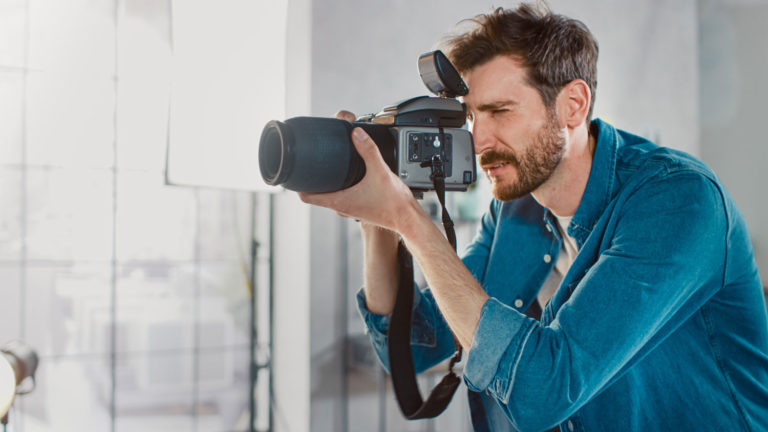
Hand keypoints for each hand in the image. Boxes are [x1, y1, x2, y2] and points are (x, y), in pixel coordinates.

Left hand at [298, 111, 422, 233]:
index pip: (306, 196)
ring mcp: (349, 208)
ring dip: (325, 183)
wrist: (407, 218)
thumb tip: (356, 133)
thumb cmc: (394, 203)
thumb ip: (368, 150)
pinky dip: (338, 187)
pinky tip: (347, 176)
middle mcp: (340, 207)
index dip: (297, 184)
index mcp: (338, 201)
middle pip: (315, 194)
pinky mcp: (358, 207)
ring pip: (329, 196)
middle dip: (311, 179)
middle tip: (311, 162)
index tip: (294, 172)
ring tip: (327, 166)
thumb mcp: (380, 171)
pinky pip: (341, 196)